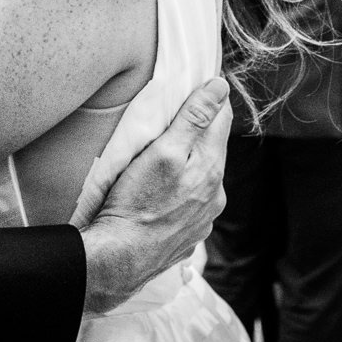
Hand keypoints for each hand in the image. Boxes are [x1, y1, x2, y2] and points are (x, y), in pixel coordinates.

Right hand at [80, 77, 230, 312]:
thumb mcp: (163, 151)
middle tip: (173, 116)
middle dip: (198, 131)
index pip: (221, 119)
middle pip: (213, 148)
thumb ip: (194, 119)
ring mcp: (205, 218)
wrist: (120, 258)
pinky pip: (192, 203)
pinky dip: (183, 190)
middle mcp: (216, 193)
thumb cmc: (136, 201)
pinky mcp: (189, 235)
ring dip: (191, 163)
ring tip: (165, 156)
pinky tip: (163, 191)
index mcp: (212, 167)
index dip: (210, 98)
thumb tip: (220, 87)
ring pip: (203, 177)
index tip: (197, 83)